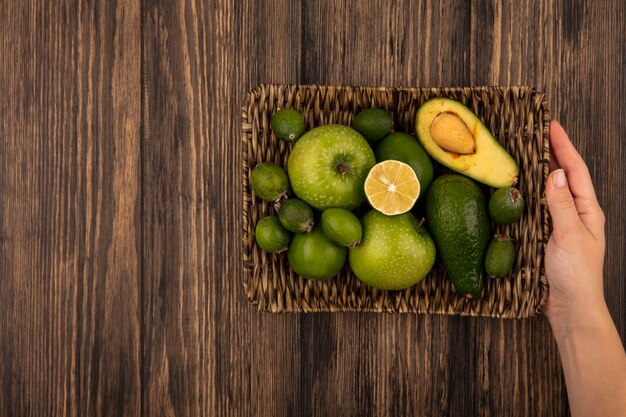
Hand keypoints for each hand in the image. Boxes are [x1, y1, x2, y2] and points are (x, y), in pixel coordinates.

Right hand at [544, 120, 605, 326]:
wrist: (570, 308)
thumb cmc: (576, 275)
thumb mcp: (569, 235)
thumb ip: (561, 204)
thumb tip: (556, 173)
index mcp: (587, 210)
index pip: (576, 170)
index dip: (564, 146)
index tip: (551, 126)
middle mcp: (576, 214)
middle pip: (565, 176)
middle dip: (552, 153)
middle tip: (535, 134)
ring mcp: (561, 225)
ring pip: (550, 191)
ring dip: (539, 172)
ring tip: (525, 154)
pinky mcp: (547, 237)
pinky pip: (538, 209)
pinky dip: (529, 194)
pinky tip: (518, 191)